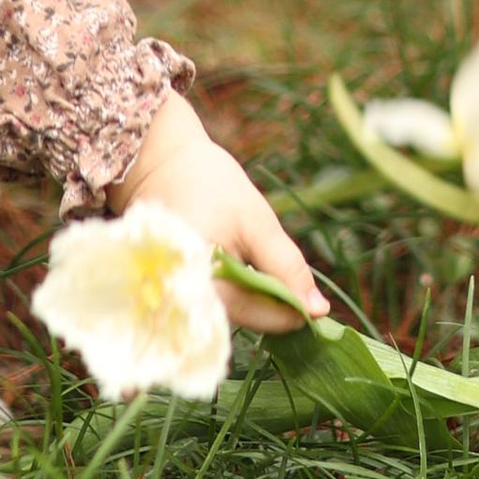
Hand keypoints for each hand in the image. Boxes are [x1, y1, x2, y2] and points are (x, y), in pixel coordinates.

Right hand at [114, 95, 325, 326]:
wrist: (159, 160)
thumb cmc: (210, 185)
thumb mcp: (258, 223)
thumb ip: (288, 268)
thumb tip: (319, 312)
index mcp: (206, 290)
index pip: (264, 318)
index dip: (295, 308)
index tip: (313, 296)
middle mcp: (184, 304)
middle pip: (247, 317)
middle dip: (272, 297)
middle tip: (273, 258)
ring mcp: (175, 299)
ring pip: (234, 309)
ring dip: (253, 290)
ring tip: (248, 249)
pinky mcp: (172, 291)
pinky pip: (216, 299)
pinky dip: (234, 284)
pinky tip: (232, 256)